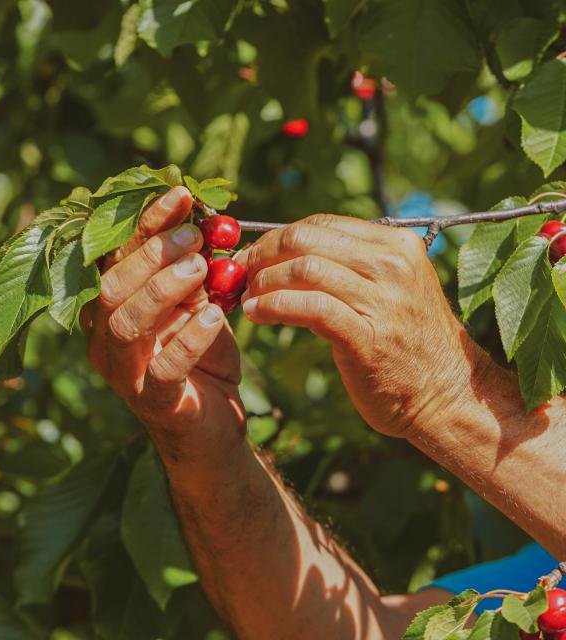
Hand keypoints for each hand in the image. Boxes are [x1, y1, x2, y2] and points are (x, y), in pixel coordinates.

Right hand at [81, 187, 244, 468]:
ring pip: (125, 323)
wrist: (214, 425)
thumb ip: (193, 274)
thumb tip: (205, 223)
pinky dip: (189, 338)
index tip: (182, 196)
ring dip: (163, 288)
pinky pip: (164, 369)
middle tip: (196, 237)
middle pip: (111, 287)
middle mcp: (106, 339)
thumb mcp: (198, 308)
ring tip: (202, 268)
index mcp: (112, 309)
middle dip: (153, 254)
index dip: (146, 223)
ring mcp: (126, 373)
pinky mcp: (155, 402)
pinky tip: (216, 317)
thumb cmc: (202, 360)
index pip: (117, 258)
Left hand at [239, 214, 477, 436]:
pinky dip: (274, 305)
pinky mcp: (368, 336)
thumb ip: (348, 268)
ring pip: (304, 268)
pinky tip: (258, 314)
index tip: (254, 255)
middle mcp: (392, 264)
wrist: (447, 394)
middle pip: (306, 238)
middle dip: (264, 253)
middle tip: (243, 274)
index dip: (277, 237)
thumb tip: (284, 257)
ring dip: (264, 281)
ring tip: (248, 298)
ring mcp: (383, 300)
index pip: (321, 223)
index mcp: (396, 245)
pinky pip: (310, 306)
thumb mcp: (390, 289)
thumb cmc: (408, 343)